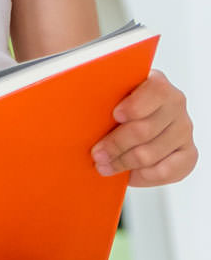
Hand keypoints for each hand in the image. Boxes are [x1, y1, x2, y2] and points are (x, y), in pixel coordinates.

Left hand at [94, 69, 196, 185]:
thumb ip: (100, 94)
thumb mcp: (108, 93)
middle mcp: (175, 104)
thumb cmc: (114, 103)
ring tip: (104, 166)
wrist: (130, 117)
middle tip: (96, 155)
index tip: (115, 115)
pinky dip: (145, 176)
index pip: (154, 91)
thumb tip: (71, 101)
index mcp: (156, 82)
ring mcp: (183, 129)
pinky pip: (168, 171)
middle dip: (116, 145)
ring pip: (151, 153)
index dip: (135, 106)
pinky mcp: (188, 153)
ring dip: (123, 163)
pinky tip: (128, 175)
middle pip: (145, 130)